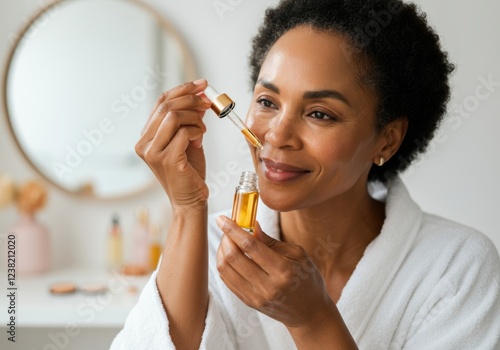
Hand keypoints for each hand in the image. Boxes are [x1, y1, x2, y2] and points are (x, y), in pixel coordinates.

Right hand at [135, 80, 211, 209]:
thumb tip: (200, 97)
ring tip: (203, 128)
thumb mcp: (188, 139)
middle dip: (191, 100)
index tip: (201, 85)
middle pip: (166, 106)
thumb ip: (189, 120)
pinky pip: (184, 132)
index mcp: (146, 137)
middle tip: (208, 102)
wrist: (191, 199)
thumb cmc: (189, 171)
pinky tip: (199, 139)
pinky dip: (196, 131)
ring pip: (173, 116)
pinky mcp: (167, 160)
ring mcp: (153, 152)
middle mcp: (144, 143)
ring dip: (194, 118)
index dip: (182, 90)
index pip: (160, 103)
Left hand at [215, 216, 335, 328]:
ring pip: (226, 269)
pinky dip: (224, 264)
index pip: (251, 246)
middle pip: (233, 257)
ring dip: (222, 251)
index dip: (233, 230)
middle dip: (225, 238)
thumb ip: (271, 242)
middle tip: (227, 228)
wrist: (309, 313)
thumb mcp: (298, 255)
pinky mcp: (249, 302)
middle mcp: (267, 286)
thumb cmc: (307, 279)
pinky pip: (227, 280)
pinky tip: (229, 255)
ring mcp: (256, 297)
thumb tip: (252, 226)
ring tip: (228, 241)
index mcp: (283, 270)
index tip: (222, 219)